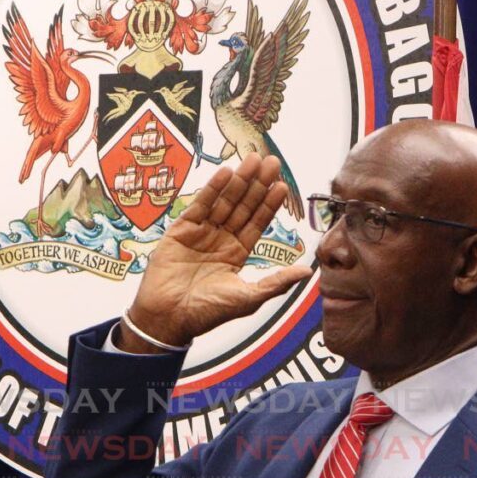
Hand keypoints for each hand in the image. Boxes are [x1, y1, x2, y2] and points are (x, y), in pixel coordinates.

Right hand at [117, 153, 310, 351]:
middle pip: (243, 206)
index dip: (270, 204)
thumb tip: (307, 272)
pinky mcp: (181, 230)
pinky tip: (226, 173)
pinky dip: (212, 189)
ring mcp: (201, 233)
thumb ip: (276, 281)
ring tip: (253, 159)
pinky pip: (200, 205)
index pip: (257, 223)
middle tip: (271, 161)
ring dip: (239, 181)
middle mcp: (221, 239)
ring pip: (224, 201)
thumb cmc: (207, 313)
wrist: (169, 318)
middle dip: (258, 185)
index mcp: (237, 253)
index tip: (282, 184)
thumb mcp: (248, 298)